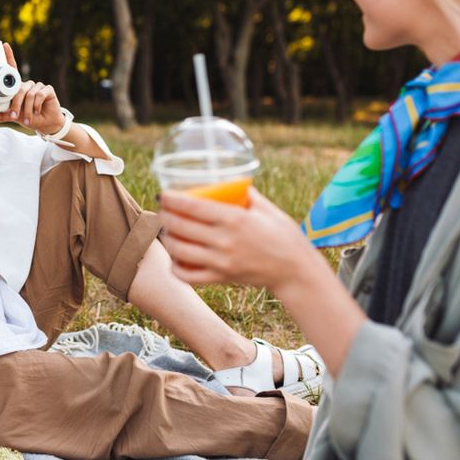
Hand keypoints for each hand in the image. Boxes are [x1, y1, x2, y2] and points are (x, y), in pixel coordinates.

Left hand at [0, 43, 64, 133]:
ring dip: (26, 109)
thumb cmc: (28, 117)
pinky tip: (37, 111)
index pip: (13, 69)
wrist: (45, 123)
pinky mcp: (48, 89)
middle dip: (16, 104)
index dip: (9, 56)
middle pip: (19, 89)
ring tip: (27, 119)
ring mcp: (38, 86)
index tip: (4, 45)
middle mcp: (28, 84)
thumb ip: (0, 115)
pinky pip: (39, 95)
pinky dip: (36, 105)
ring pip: (29, 94)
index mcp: (18, 87)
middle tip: (14, 116)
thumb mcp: (12, 116)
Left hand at [155, 188, 316, 290]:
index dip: (171, 199)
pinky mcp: (221, 278)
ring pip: (178, 250)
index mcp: (234, 218)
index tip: (163, 194)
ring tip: (168, 231)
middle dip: (165, 215)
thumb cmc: (284, 235)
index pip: (191, 206)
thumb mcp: (267, 208)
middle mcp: (224, 240)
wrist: (296, 270)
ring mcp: (221, 261)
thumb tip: (228, 181)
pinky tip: (177, 256)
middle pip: (179, 226)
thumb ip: (245, 194)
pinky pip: (187, 275)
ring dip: (167, 238)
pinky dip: (176, 265)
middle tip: (164, 210)